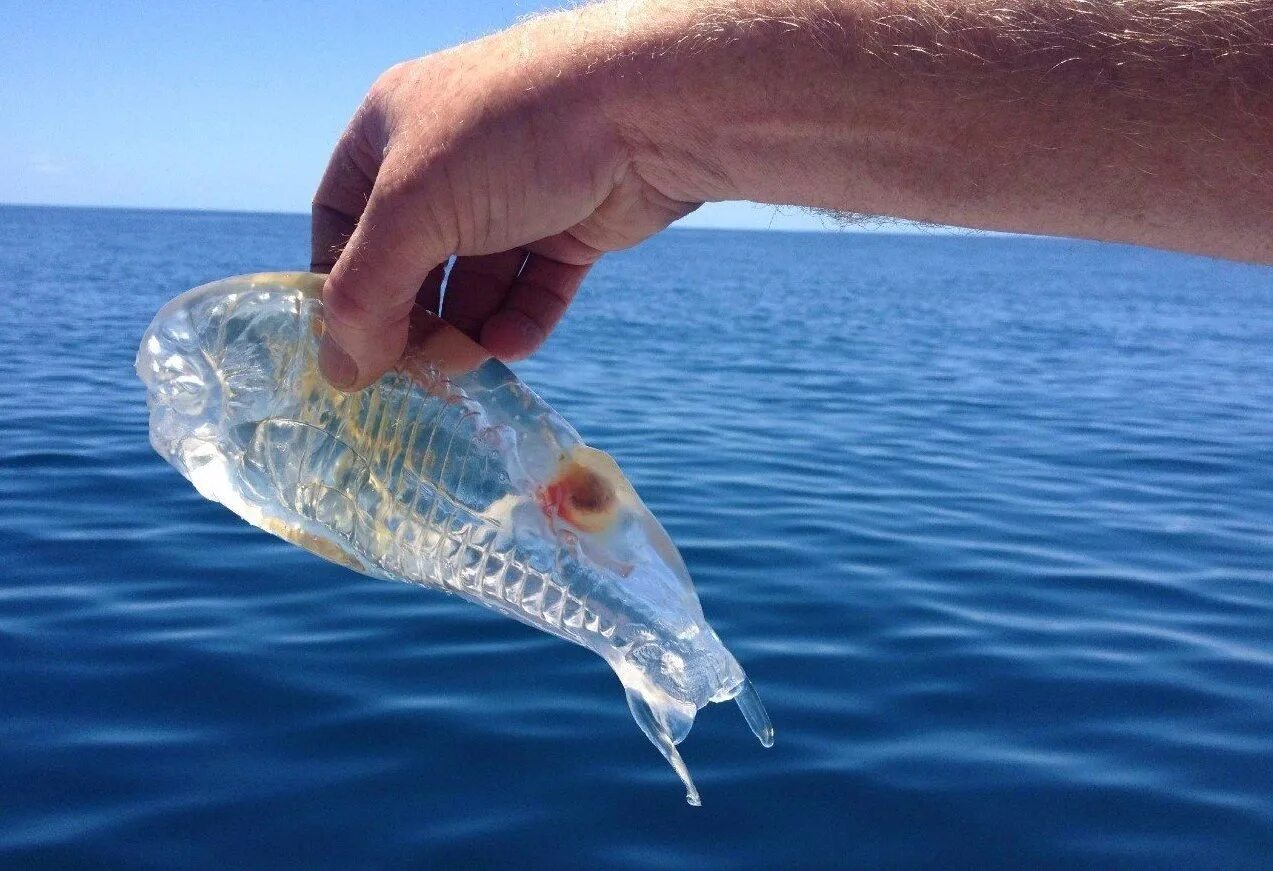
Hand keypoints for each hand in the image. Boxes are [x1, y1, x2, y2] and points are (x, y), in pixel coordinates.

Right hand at [311, 10, 699, 389]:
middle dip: (411, 319)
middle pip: (410, 262)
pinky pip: (533, 289)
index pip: (341, 219)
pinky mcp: (572, 226)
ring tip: (467, 362)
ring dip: (467, 330)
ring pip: (476, 284)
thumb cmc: (510, 135)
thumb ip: (366, 293)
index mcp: (391, 132)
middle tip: (412, 372)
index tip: (346, 345)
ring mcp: (514, 194)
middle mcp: (449, 161)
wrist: (645, 106)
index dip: (339, 284)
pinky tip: (512, 346)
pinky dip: (520, 321)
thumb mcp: (411, 210)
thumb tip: (341, 373)